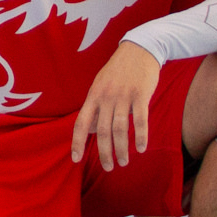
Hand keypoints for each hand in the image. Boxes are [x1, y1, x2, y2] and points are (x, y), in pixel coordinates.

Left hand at [71, 41, 158, 170]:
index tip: (76, 159)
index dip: (77, 142)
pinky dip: (140, 136)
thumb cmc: (118, 71)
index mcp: (93, 96)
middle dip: (104, 152)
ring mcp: (123, 96)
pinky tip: (141, 149)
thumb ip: (95, 108)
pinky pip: (140, 120)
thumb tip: (89, 130)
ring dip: (121, 149)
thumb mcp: (100, 86)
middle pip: (101, 131)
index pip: (81, 123)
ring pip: (120, 128)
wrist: (139, 49)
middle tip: (109, 168)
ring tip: (124, 163)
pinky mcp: (141, 95)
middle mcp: (106, 97)